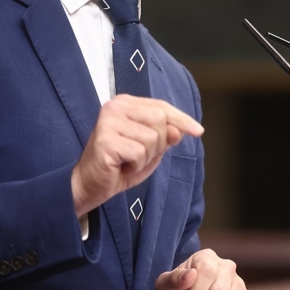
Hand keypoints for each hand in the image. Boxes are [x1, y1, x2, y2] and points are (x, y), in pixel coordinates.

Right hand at [70, 95, 202, 214]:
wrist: (90, 185)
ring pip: (152, 138)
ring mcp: (108, 121)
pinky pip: (139, 153)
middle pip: (160, 120)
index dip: (182, 120)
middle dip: (158, 144)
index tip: (199, 131)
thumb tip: (179, 131)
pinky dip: (135, 165)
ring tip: (128, 161)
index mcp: (126, 103)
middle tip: (138, 156)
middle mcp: (115, 106)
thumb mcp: (150, 150)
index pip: (162, 106)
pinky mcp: (105, 139)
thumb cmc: (119, 166)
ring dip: (146, 157)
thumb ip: (165, 138)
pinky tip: (121, 166)